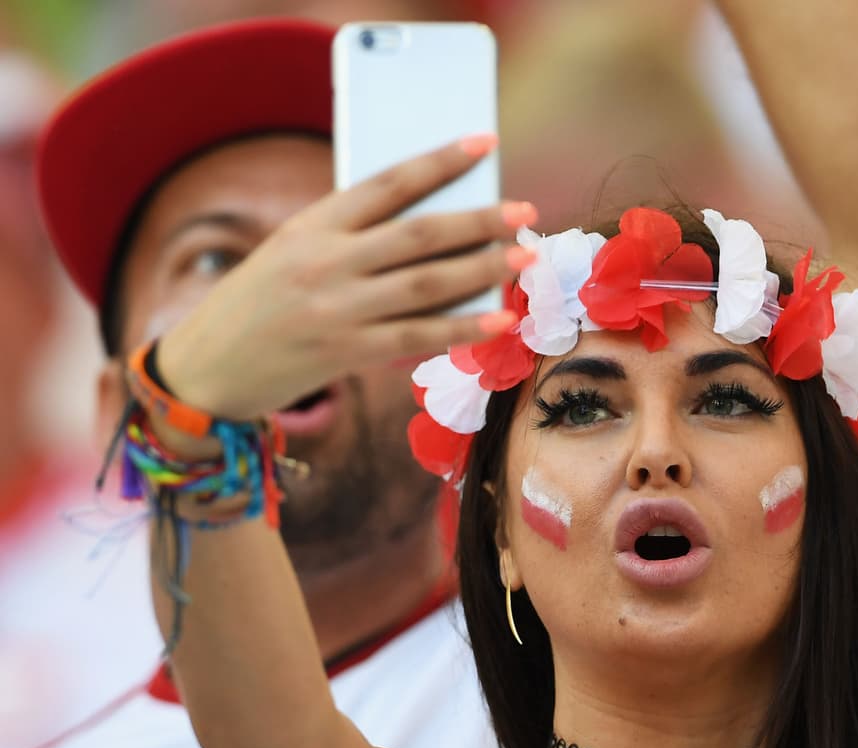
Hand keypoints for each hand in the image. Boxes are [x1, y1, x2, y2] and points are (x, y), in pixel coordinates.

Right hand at [154, 135, 533, 420]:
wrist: (207, 367)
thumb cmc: (262, 303)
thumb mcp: (293, 252)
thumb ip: (353, 238)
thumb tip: (441, 230)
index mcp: (311, 224)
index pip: (387, 182)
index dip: (440, 162)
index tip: (484, 145)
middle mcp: (326, 262)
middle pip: (419, 233)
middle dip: (479, 220)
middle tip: (525, 211)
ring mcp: (337, 309)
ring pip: (427, 283)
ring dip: (483, 269)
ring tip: (524, 257)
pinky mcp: (346, 353)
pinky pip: (418, 337)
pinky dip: (464, 327)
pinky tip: (501, 319)